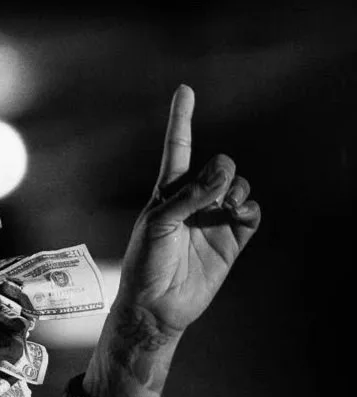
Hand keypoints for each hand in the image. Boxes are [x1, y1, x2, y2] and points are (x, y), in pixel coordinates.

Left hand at [116, 84, 261, 338]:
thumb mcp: (159, 223)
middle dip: (221, 172)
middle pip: (220, 167)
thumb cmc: (145, 263)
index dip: (182, 120)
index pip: (178, 149)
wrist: (157, 305)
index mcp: (168, 192)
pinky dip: (250, 208)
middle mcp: (194, 201)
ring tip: (226, 208)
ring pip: (239, 187)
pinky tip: (238, 214)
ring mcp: (214, 219)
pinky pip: (251, 213)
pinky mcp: (231, 240)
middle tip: (214, 192)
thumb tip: (225, 170)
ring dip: (237, 190)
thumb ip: (191, 195)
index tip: (185, 90)